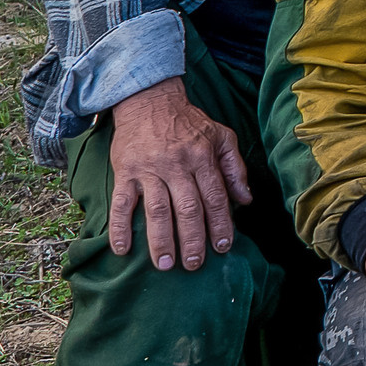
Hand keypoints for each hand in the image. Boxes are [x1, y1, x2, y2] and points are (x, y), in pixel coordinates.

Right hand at [105, 76, 252, 271]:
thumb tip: (245, 200)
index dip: (221, 224)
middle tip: (193, 265)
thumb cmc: (189, 123)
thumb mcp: (221, 136)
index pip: (215, 197)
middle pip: (188, 208)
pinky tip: (122, 250)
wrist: (150, 100)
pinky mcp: (126, 172)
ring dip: (161, 240)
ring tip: (165, 265)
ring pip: (157, 210)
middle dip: (193, 239)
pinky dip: (120, 227)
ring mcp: (150, 169)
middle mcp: (178, 165)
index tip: (223, 247)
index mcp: (203, 157)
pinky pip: (122, 203)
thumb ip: (234, 168)